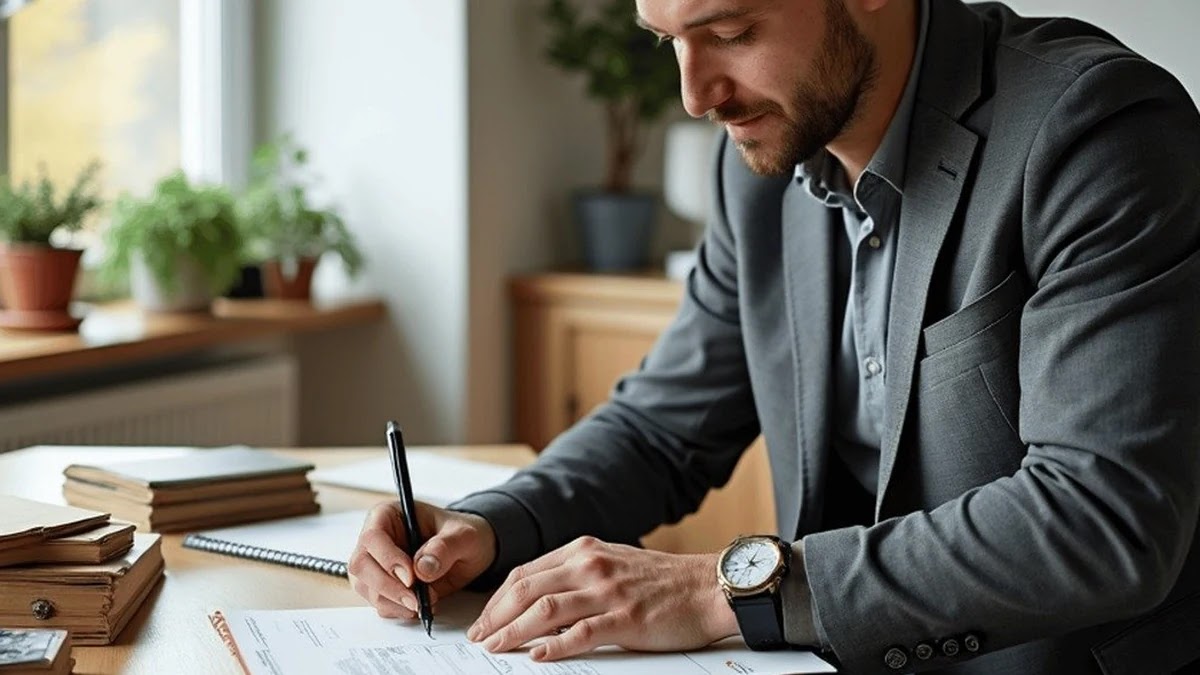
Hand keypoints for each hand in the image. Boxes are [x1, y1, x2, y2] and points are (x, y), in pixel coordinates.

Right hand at [348, 501, 495, 618]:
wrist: (469, 552)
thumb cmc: (462, 535)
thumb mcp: (465, 536)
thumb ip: (445, 548)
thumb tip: (422, 568)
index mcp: (389, 515)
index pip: (373, 537)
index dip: (388, 559)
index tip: (411, 578)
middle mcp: (375, 539)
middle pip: (361, 566)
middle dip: (388, 587)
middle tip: (416, 600)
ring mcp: (375, 563)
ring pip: (366, 587)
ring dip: (394, 602)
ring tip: (426, 602)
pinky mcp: (381, 585)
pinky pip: (378, 602)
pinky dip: (397, 610)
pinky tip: (420, 606)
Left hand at [466, 536, 736, 660]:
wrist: (708, 587)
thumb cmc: (663, 580)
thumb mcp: (613, 562)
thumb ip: (577, 573)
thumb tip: (538, 598)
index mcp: (584, 550)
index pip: (526, 573)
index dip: (498, 599)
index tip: (484, 620)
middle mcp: (591, 565)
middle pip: (527, 590)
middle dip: (496, 617)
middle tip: (480, 639)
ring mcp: (608, 591)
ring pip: (546, 610)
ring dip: (513, 632)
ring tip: (496, 649)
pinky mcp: (626, 618)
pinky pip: (581, 634)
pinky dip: (554, 647)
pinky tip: (537, 657)